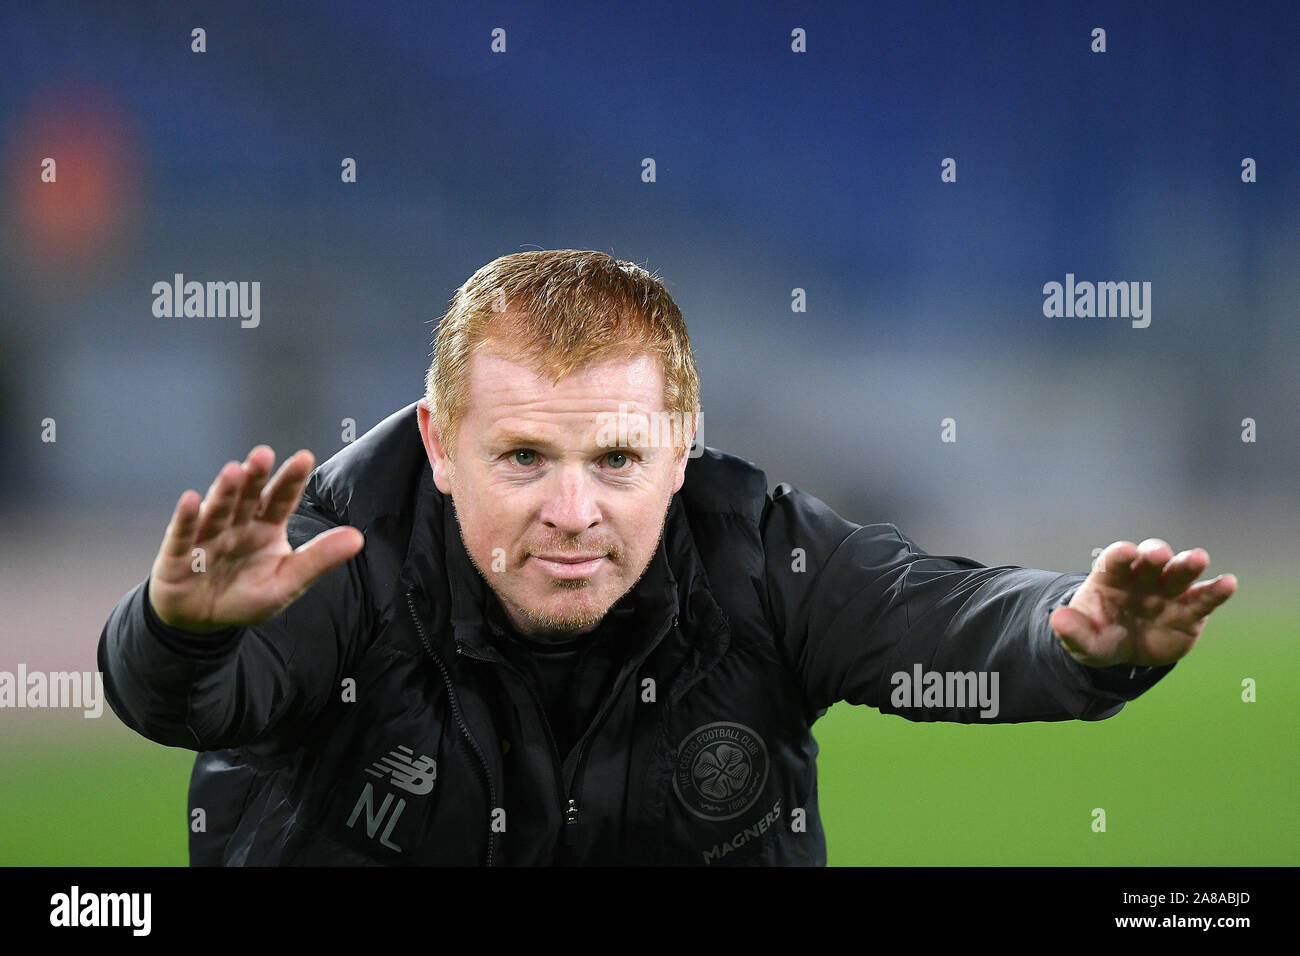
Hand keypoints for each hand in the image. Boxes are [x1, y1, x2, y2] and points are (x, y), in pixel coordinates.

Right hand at [148, 446, 364, 633]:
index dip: (291, 480)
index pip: (281, 500)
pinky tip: (191, 500)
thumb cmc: (245, 597)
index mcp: (266, 528)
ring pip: (218, 510)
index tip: (304, 458)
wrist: (202, 623)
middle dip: (256, 476)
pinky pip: (183, 534)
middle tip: (264, 454)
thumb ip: (319, 559)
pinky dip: (187, 518)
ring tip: (233, 471)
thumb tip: (358, 538)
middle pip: (248, 497)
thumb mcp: (287, 582)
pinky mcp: (178, 554)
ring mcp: (207, 537)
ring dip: (224, 491)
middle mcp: (237, 525)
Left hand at [1049, 538, 1236, 667]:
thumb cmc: (1100, 636)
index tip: (1124, 552)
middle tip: (1158, 554)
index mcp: (1110, 578)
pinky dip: (1217, 590)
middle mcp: (1142, 577)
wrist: (1125, 652)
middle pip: (1150, 560)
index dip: (1120, 555)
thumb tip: (1057, 619)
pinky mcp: (1191, 609)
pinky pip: (1204, 598)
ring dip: (1188, 564)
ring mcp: (1168, 590)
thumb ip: (1072, 630)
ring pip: (1180, 572)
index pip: (1114, 560)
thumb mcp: (1082, 640)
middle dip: (1154, 554)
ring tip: (1198, 558)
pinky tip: (1228, 583)